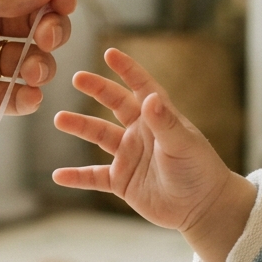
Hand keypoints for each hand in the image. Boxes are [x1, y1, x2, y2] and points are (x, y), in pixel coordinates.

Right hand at [52, 48, 254, 261]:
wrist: (203, 208)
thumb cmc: (200, 170)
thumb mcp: (183, 144)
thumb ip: (164, 122)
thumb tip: (150, 97)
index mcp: (158, 118)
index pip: (141, 87)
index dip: (127, 69)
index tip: (110, 53)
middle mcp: (140, 132)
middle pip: (114, 104)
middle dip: (96, 89)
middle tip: (77, 78)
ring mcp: (129, 156)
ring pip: (99, 136)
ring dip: (80, 127)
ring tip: (60, 119)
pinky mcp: (122, 181)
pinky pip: (94, 176)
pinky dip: (77, 177)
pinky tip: (58, 175)